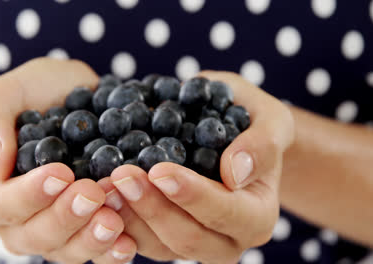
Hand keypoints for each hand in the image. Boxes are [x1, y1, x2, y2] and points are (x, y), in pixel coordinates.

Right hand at [0, 58, 136, 263]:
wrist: (69, 101)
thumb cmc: (34, 96)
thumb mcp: (8, 93)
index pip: (1, 204)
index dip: (29, 195)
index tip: (61, 173)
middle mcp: (20, 220)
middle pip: (36, 235)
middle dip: (65, 217)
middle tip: (93, 193)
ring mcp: (56, 230)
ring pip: (67, 251)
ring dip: (91, 240)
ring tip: (114, 221)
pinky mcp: (87, 230)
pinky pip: (97, 252)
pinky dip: (112, 251)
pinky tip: (129, 242)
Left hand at [101, 71, 294, 262]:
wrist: (235, 137)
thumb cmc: (253, 123)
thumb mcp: (269, 120)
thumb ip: (262, 144)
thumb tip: (234, 172)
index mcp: (258, 216)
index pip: (225, 213)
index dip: (191, 195)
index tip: (159, 169)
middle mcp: (229, 240)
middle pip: (188, 238)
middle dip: (152, 207)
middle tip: (121, 175)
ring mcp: (197, 244)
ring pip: (159, 246)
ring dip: (129, 217)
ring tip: (104, 185)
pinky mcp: (168, 238)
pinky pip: (142, 240)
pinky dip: (120, 220)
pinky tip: (103, 193)